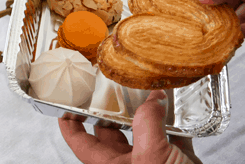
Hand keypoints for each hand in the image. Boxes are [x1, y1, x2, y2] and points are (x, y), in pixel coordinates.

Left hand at [58, 90, 201, 163]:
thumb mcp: (152, 154)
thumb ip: (148, 122)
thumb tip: (153, 99)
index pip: (80, 142)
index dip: (70, 123)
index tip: (67, 104)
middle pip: (111, 132)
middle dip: (112, 110)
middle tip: (112, 88)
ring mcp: (153, 162)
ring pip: (143, 132)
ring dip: (146, 112)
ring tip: (146, 91)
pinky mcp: (177, 161)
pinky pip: (171, 135)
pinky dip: (173, 120)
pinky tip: (173, 105)